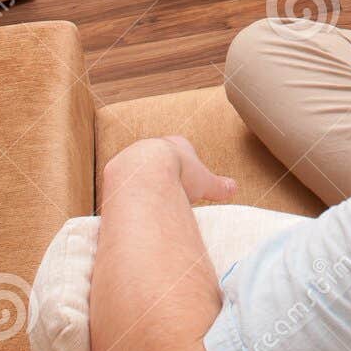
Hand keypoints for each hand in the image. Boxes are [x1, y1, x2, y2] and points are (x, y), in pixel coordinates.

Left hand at [105, 136, 236, 205]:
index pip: (182, 151)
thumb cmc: (178, 174)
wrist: (146, 172)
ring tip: (152, 203)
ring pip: (139, 170)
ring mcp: (132, 156)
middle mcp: (153, 145)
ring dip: (145, 183)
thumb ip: (219, 185)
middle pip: (160, 160)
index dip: (187, 167)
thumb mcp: (205, 182)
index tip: (188, 181)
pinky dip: (130, 193)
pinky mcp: (116, 171)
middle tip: (170, 193)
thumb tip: (234, 188)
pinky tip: (136, 206)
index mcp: (176, 144)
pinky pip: (124, 182)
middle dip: (164, 175)